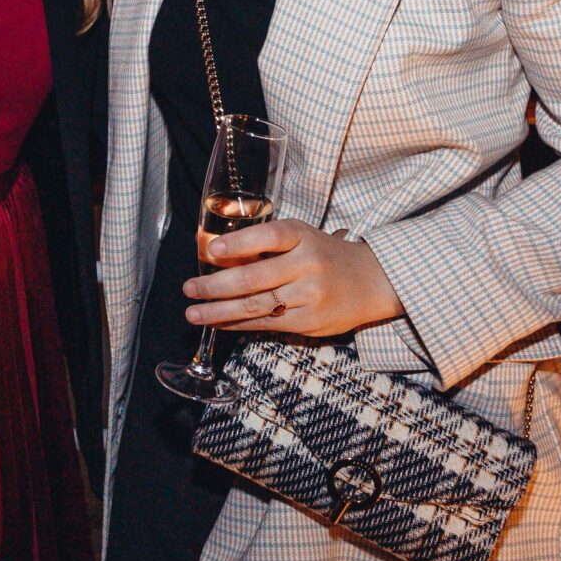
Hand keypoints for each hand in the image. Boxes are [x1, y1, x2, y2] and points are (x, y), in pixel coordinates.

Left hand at [184, 218, 402, 338]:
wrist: (371, 282)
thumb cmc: (325, 255)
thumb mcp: (302, 238)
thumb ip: (266, 245)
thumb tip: (217, 255)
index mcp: (304, 237)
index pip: (270, 237)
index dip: (241, 243)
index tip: (213, 250)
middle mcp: (308, 266)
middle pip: (255, 278)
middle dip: (216, 286)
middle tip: (189, 288)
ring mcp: (310, 297)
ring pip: (257, 306)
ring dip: (220, 311)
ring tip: (194, 313)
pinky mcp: (309, 322)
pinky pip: (266, 324)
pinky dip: (238, 323)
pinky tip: (218, 322)